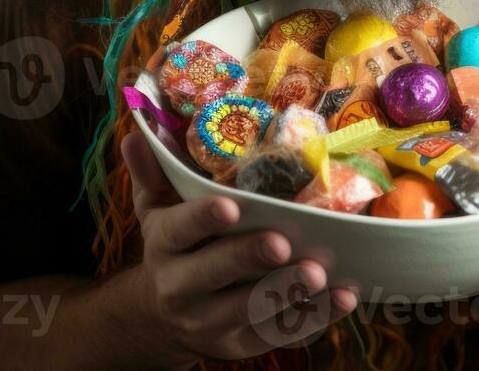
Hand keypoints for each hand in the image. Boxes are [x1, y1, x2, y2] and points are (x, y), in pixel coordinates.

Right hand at [121, 131, 357, 363]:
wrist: (161, 317)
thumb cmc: (174, 245)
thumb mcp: (155, 208)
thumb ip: (152, 172)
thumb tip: (135, 133)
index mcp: (164, 245)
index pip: (178, 231)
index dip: (203, 219)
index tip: (231, 206)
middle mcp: (182, 288)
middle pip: (215, 274)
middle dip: (249, 258)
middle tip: (282, 243)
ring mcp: (212, 322)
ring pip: (252, 309)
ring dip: (288, 291)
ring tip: (319, 272)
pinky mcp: (241, 345)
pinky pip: (280, 334)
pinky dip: (314, 318)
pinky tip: (342, 296)